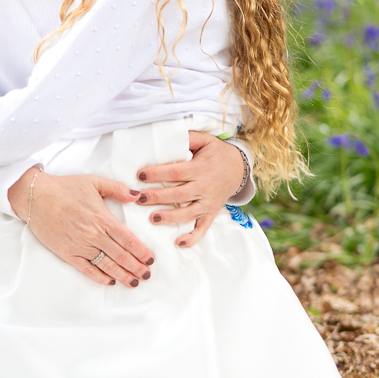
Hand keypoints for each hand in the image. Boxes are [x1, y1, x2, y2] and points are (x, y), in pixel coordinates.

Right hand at [8, 169, 151, 288]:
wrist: (36, 197)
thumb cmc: (65, 188)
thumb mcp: (94, 182)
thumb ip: (117, 189)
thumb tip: (137, 195)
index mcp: (102, 218)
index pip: (128, 240)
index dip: (142, 251)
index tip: (151, 259)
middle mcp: (94, 235)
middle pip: (121, 256)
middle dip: (136, 267)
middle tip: (147, 275)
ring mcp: (80, 246)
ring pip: (107, 265)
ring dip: (122, 275)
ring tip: (134, 282)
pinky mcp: (68, 254)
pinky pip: (87, 269)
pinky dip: (99, 277)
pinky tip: (109, 281)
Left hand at [134, 133, 245, 248]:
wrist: (239, 169)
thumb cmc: (216, 153)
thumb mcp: (205, 140)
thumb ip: (188, 137)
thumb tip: (168, 135)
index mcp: (201, 168)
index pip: (177, 172)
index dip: (158, 174)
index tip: (140, 175)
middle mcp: (205, 187)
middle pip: (179, 194)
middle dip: (158, 197)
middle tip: (139, 198)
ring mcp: (209, 203)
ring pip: (188, 213)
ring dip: (170, 217)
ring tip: (152, 218)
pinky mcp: (211, 213)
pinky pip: (203, 228)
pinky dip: (192, 237)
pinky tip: (178, 243)